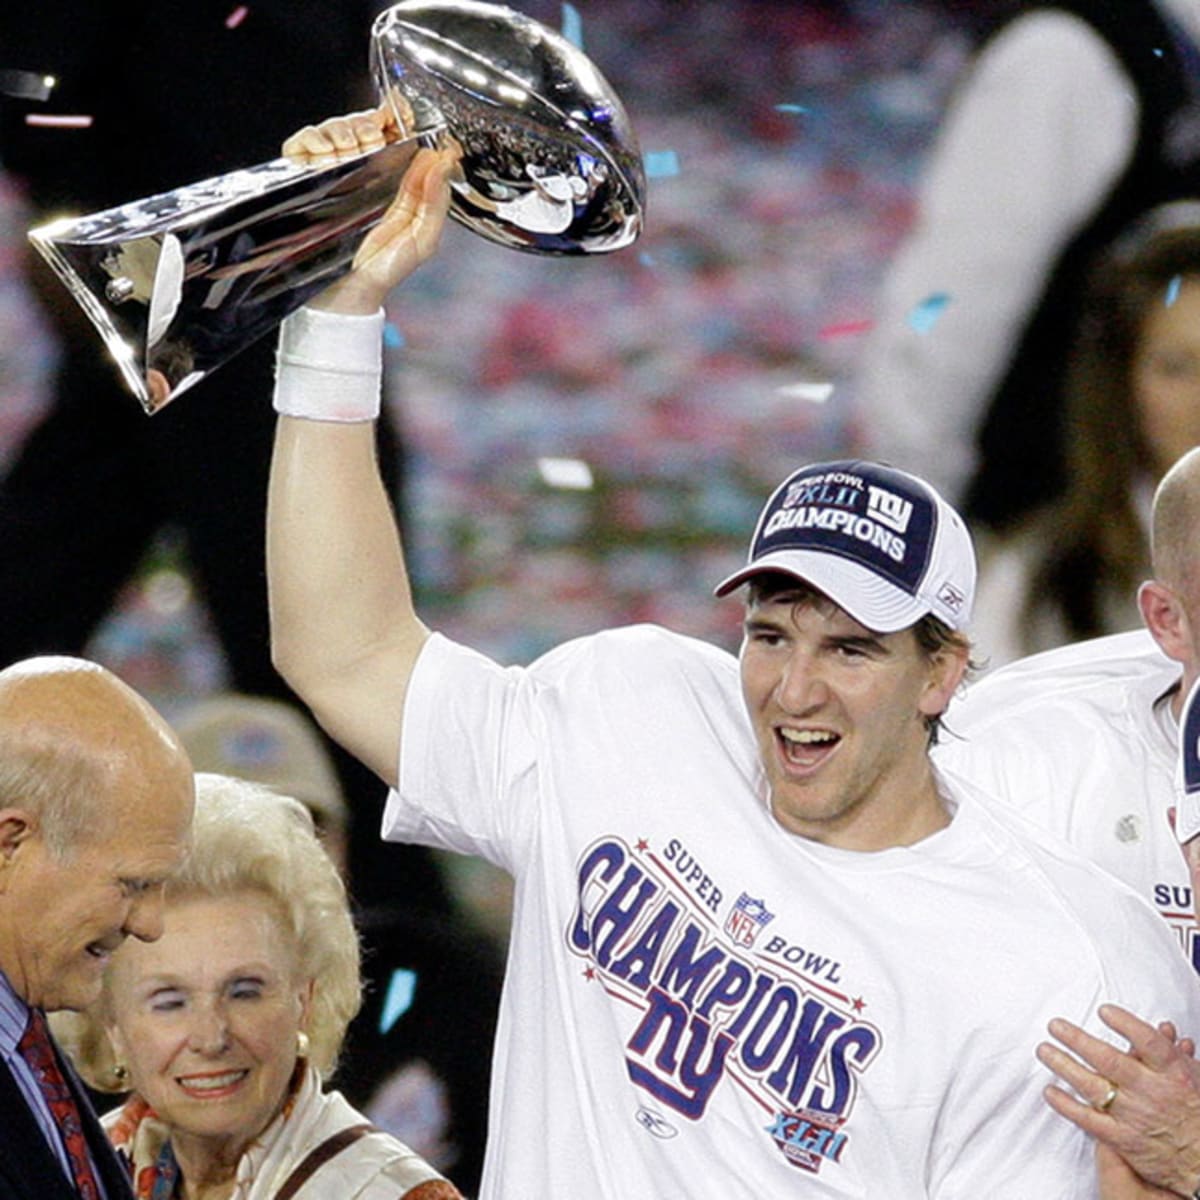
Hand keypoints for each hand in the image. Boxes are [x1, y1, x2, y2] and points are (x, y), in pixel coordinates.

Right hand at [281, 107, 458, 313]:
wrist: (346, 295)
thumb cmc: (384, 270)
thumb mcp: (422, 239)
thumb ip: (436, 202)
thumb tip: (444, 159)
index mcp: (396, 182)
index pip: (397, 136)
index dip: (399, 117)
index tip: (401, 111)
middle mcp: (364, 174)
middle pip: (363, 125)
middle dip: (369, 122)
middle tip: (374, 135)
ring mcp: (333, 175)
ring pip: (334, 129)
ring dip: (343, 129)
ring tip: (351, 149)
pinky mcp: (305, 181)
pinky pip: (302, 145)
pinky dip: (312, 140)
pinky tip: (324, 154)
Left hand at [1037, 1004, 1199, 1194]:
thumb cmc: (1195, 1113)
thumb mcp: (1193, 1077)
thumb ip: (1171, 1051)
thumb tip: (1164, 1027)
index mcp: (1173, 1074)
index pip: (1149, 1043)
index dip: (1126, 1025)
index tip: (1104, 1011)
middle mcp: (1151, 1092)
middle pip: (1110, 1061)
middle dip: (1078, 1040)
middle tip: (1055, 1026)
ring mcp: (1134, 1116)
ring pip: (1093, 1087)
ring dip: (1064, 1066)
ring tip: (1044, 1050)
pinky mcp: (1123, 1140)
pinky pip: (1089, 1120)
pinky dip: (1067, 1106)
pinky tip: (1050, 1091)